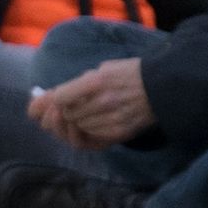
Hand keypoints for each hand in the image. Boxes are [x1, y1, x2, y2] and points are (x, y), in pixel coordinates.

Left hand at [28, 61, 153, 147]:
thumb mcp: (103, 70)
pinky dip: (89, 131)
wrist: (164, 87)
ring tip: (91, 112)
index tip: (60, 99)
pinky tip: (98, 121)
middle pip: (67, 115)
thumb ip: (74, 85)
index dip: (55, 100)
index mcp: (97, 81)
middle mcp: (102, 102)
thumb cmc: (132, 74)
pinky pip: (91, 137)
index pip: (59, 98)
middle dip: (66, 111)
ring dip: (78, 122)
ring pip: (77, 128)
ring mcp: (110, 120)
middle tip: (75, 106)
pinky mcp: (118, 133)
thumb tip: (42, 100)